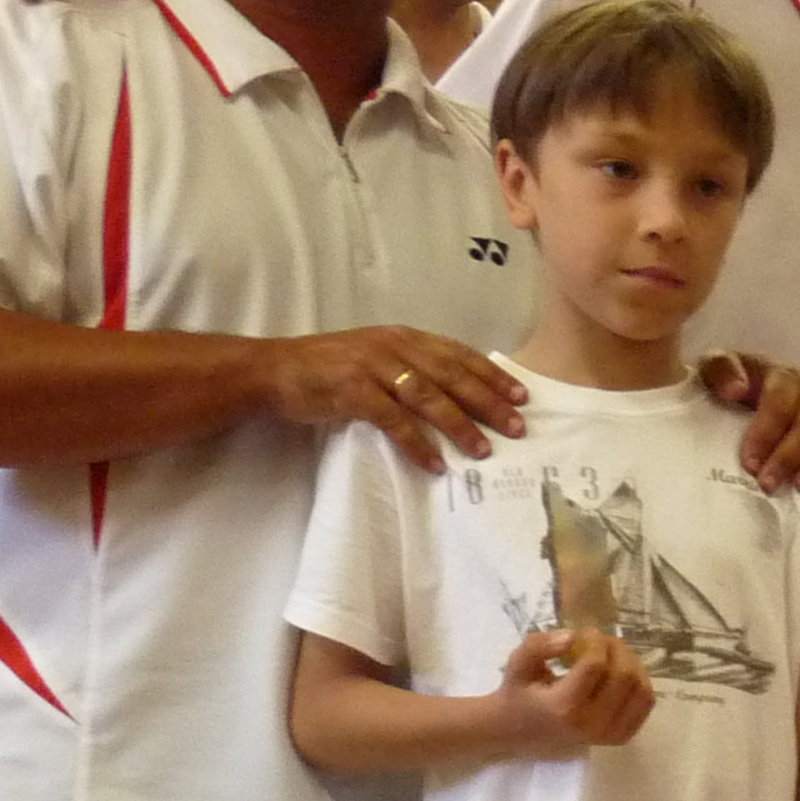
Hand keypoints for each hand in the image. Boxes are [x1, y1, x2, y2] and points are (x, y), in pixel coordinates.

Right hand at [262, 326, 525, 470]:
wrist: (277, 369)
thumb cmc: (332, 367)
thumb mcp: (379, 356)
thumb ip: (414, 366)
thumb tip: (461, 392)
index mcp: (404, 337)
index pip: (459, 354)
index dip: (493, 374)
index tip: (522, 395)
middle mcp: (393, 347)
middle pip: (452, 375)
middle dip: (488, 401)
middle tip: (517, 427)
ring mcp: (373, 367)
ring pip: (428, 397)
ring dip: (459, 426)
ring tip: (482, 451)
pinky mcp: (353, 391)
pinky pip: (394, 421)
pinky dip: (417, 444)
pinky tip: (435, 463)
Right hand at [489, 627, 653, 754]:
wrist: (521, 734)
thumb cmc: (519, 695)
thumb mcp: (517, 665)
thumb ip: (538, 646)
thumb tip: (572, 636)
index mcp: (564, 707)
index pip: (595, 665)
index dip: (596, 641)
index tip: (586, 632)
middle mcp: (591, 724)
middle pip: (624, 675)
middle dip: (616, 648)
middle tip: (601, 641)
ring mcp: (609, 734)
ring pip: (641, 688)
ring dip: (631, 663)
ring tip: (611, 654)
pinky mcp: (621, 737)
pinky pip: (645, 703)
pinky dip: (640, 682)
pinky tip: (621, 673)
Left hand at [696, 352, 799, 491]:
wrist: (760, 388)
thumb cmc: (737, 385)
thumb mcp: (717, 368)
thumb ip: (720, 370)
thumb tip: (736, 389)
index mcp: (785, 376)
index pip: (780, 403)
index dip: (766, 434)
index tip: (749, 463)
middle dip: (788, 458)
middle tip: (767, 485)